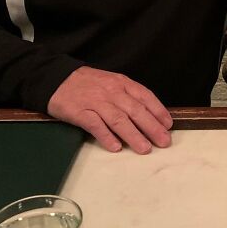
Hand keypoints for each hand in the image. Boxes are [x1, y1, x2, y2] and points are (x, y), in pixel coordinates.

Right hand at [47, 66, 172, 153]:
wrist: (58, 78)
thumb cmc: (89, 83)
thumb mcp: (112, 82)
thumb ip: (129, 95)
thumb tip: (149, 115)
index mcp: (122, 83)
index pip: (145, 97)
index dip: (158, 111)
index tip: (168, 125)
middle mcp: (112, 92)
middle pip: (135, 110)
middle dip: (152, 127)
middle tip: (164, 141)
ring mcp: (96, 102)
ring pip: (118, 119)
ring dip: (133, 135)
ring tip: (145, 149)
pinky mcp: (79, 112)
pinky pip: (95, 125)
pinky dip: (106, 136)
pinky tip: (115, 147)